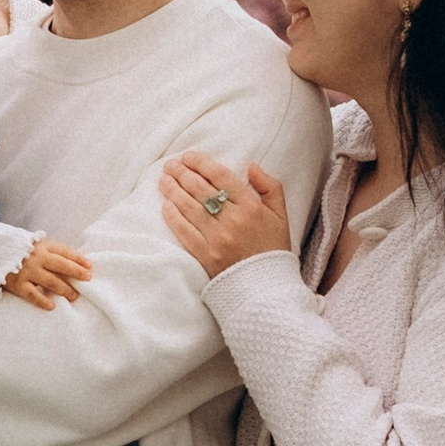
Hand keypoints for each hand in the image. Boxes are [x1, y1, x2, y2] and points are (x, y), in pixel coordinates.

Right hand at [2, 234, 92, 309]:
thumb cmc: (14, 250)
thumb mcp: (31, 244)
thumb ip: (47, 251)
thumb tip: (70, 262)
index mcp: (40, 246)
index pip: (64, 251)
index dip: (78, 259)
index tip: (89, 266)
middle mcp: (36, 257)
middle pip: (62, 265)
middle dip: (77, 273)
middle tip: (88, 279)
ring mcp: (27, 271)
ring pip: (51, 281)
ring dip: (65, 289)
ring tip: (74, 296)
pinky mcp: (17, 284)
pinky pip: (32, 294)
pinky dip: (42, 300)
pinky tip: (51, 306)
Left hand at [160, 151, 294, 275]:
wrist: (266, 288)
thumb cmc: (272, 249)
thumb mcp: (281, 215)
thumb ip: (270, 187)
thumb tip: (251, 166)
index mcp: (252, 208)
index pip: (221, 177)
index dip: (202, 163)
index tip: (189, 156)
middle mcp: (233, 221)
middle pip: (201, 189)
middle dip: (182, 173)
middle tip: (171, 164)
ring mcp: (217, 239)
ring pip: (189, 207)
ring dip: (173, 190)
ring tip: (164, 179)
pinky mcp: (205, 255)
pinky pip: (184, 231)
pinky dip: (173, 216)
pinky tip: (165, 205)